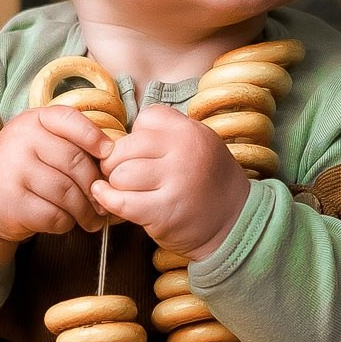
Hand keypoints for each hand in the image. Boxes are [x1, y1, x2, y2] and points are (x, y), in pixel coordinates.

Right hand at [0, 106, 112, 266]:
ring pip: (67, 193)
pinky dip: (66, 223)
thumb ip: (70, 142)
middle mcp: (20, 141)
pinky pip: (54, 215)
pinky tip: (66, 222)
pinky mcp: (12, 202)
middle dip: (96, 186)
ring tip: (92, 218)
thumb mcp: (39, 141)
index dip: (95, 137)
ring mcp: (13, 171)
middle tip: (104, 201)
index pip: (70, 120)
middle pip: (75, 163)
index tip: (110, 156)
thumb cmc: (23, 167)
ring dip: (85, 210)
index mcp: (33, 120)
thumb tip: (115, 161)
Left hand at [90, 104, 251, 259]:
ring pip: (119, 174)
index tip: (142, 153)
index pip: (145, 119)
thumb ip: (164, 135)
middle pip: (124, 147)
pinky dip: (107, 199)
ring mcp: (174, 182)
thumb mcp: (198, 143)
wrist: (233, 222)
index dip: (137, 136)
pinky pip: (119, 200)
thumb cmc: (206, 182)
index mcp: (191, 131)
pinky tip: (108, 198)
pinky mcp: (163, 212)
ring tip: (129, 189)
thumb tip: (113, 140)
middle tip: (124, 173)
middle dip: (116, 161)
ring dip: (116, 184)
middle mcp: (184, 153)